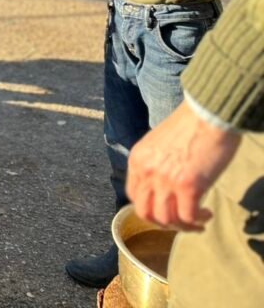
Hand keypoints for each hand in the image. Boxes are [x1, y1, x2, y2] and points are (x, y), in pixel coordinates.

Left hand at [126, 100, 241, 231]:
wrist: (207, 114)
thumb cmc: (189, 125)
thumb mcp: (158, 144)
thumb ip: (155, 164)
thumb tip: (163, 186)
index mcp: (137, 160)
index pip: (133, 195)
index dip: (148, 208)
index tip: (164, 210)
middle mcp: (147, 172)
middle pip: (145, 212)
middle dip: (163, 223)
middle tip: (180, 222)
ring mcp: (166, 180)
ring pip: (166, 219)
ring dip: (182, 226)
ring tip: (197, 220)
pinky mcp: (188, 186)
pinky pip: (187, 217)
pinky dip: (197, 222)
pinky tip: (206, 215)